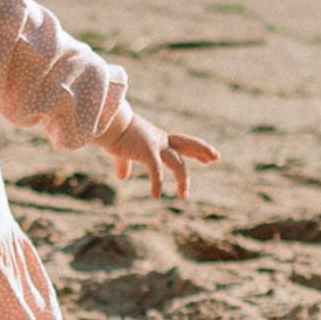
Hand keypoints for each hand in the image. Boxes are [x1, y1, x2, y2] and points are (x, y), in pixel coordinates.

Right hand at [102, 114, 218, 201]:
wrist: (105, 123)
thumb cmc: (112, 134)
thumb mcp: (121, 151)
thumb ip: (124, 163)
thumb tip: (122, 176)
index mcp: (157, 139)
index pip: (181, 144)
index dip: (196, 150)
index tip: (207, 157)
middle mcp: (160, 140)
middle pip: (187, 144)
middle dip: (202, 150)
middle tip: (216, 157)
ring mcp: (155, 145)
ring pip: (178, 164)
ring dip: (183, 180)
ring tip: (184, 196)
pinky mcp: (147, 151)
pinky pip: (156, 171)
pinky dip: (157, 183)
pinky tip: (155, 195)